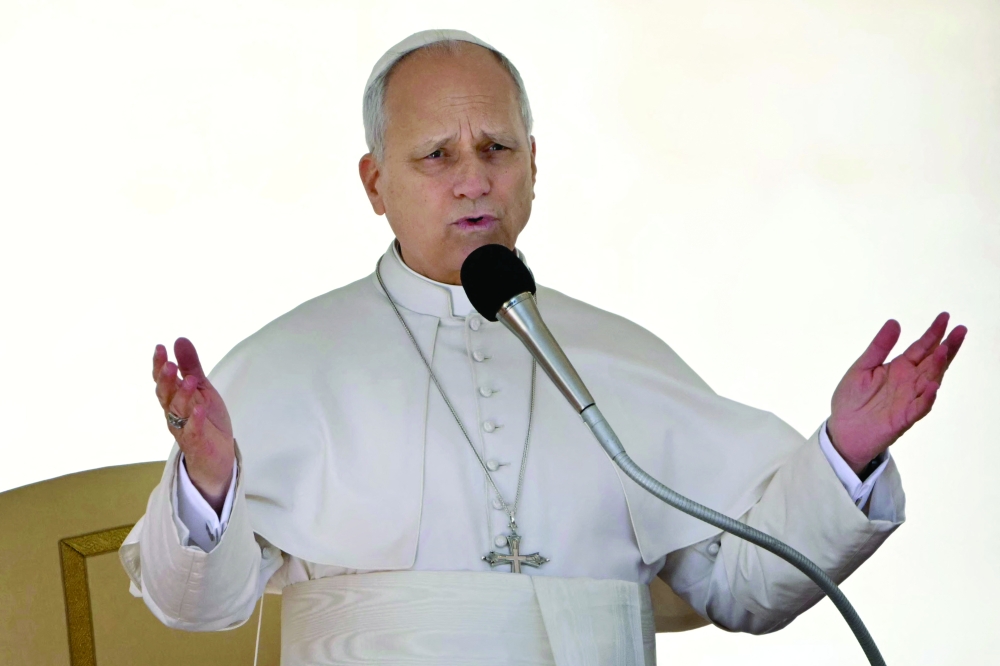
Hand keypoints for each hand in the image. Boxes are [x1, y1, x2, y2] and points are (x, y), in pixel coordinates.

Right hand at [153, 338, 234, 511]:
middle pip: (166, 395)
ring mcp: (184, 428)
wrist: (216, 455)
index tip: (159, 348)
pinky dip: (195, 420)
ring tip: (190, 380)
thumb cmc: (205, 419)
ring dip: (183, 395)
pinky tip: (199, 408)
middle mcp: (174, 413)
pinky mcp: (197, 442)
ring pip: (178, 411)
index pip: (163, 380)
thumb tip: (179, 339)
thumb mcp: (201, 388)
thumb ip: (190, 366)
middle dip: (165, 380)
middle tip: (168, 364)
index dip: (158, 365)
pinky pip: (194, 430)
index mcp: (174, 398)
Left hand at [828, 312, 965, 473]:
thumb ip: (879, 347)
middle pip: (933, 362)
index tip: (945, 317)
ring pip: (930, 381)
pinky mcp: (904, 418)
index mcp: (899, 368)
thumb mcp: (862, 367)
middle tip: (960, 330)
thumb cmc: (852, 399)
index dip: (933, 333)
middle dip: (947, 346)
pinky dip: (927, 397)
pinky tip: (933, 385)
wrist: (843, 430)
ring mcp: (909, 399)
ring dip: (938, 367)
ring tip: (944, 351)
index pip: (921, 348)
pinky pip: (920, 407)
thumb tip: (895, 322)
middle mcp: (909, 382)